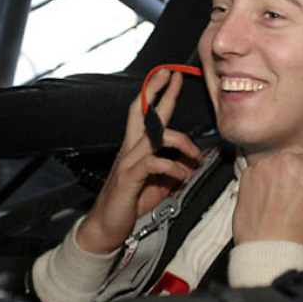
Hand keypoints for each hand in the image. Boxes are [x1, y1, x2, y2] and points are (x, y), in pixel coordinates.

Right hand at [77, 69, 202, 253]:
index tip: (168, 75)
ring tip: (196, 156)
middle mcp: (130, 149)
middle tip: (172, 74)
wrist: (106, 228)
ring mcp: (128, 161)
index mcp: (136, 147)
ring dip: (182, 141)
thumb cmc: (130, 203)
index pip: (144, 113)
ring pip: (156, 135)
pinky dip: (173, 167)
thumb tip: (191, 164)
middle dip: (157, 90)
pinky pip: (155, 163)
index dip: (155, 92)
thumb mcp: (157, 184)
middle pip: (142, 112)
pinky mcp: (130, 177)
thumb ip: (172, 169)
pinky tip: (182, 175)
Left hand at [232, 150, 302, 256]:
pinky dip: (263, 181)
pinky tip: (269, 198)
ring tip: (285, 196)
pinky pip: (259, 170)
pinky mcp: (247, 175)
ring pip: (278, 161)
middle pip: (299, 156)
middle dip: (302, 170)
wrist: (271, 255)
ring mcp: (264, 166)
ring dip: (282, 173)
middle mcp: (287, 160)